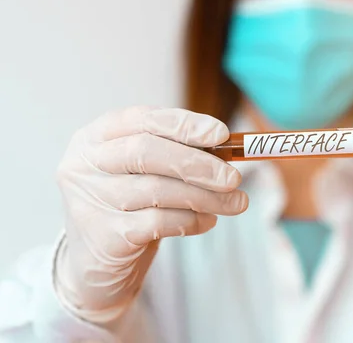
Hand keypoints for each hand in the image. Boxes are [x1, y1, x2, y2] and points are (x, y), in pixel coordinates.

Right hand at [55, 106, 247, 321]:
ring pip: (157, 189)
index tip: (221, 134)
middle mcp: (84, 164)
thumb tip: (228, 148)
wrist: (97, 267)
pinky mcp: (104, 235)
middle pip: (146, 151)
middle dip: (199, 163)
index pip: (142, 119)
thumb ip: (177, 154)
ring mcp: (89, 200)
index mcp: (95, 137)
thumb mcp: (145, 173)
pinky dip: (191, 220)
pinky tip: (208, 221)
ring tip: (234, 203)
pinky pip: (158, 222)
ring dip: (205, 196)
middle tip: (234, 178)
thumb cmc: (130, 208)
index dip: (184, 125)